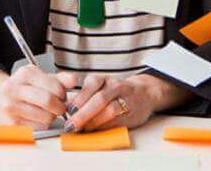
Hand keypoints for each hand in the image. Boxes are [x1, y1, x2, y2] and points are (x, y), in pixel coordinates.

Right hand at [0, 65, 78, 129]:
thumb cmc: (23, 86)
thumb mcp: (40, 77)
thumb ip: (59, 79)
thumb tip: (75, 81)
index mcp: (25, 74)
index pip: (54, 86)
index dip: (64, 94)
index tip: (63, 97)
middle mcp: (14, 88)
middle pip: (48, 102)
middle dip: (60, 107)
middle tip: (60, 108)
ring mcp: (10, 107)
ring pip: (45, 118)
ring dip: (51, 117)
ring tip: (47, 112)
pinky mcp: (10, 124)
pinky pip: (37, 129)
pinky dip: (42, 125)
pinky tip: (37, 119)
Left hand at [64, 73, 181, 132]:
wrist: (145, 93)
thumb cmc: (115, 92)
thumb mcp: (100, 87)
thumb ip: (84, 96)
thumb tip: (66, 108)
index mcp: (104, 79)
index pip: (90, 85)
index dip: (79, 98)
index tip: (67, 111)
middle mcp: (115, 86)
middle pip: (99, 99)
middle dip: (83, 114)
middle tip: (71, 125)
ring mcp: (125, 99)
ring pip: (110, 110)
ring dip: (94, 122)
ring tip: (83, 129)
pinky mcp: (131, 114)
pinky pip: (117, 121)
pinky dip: (105, 127)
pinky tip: (96, 131)